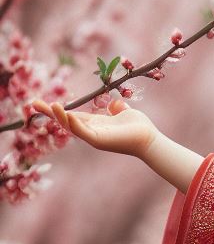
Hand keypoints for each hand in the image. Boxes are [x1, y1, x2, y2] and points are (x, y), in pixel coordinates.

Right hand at [28, 98, 158, 157]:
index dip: (58, 110)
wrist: (150, 140)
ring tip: (47, 105)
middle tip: (32, 104)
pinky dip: (73, 122)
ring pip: (71, 126)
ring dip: (59, 116)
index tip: (42, 102)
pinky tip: (65, 114)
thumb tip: (114, 104)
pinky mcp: (100, 140)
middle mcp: (92, 131)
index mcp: (96, 125)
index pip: (72, 116)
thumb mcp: (125, 113)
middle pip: (66, 121)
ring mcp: (94, 137)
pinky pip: (82, 131)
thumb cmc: (140, 128)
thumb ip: (117, 108)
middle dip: (50, 113)